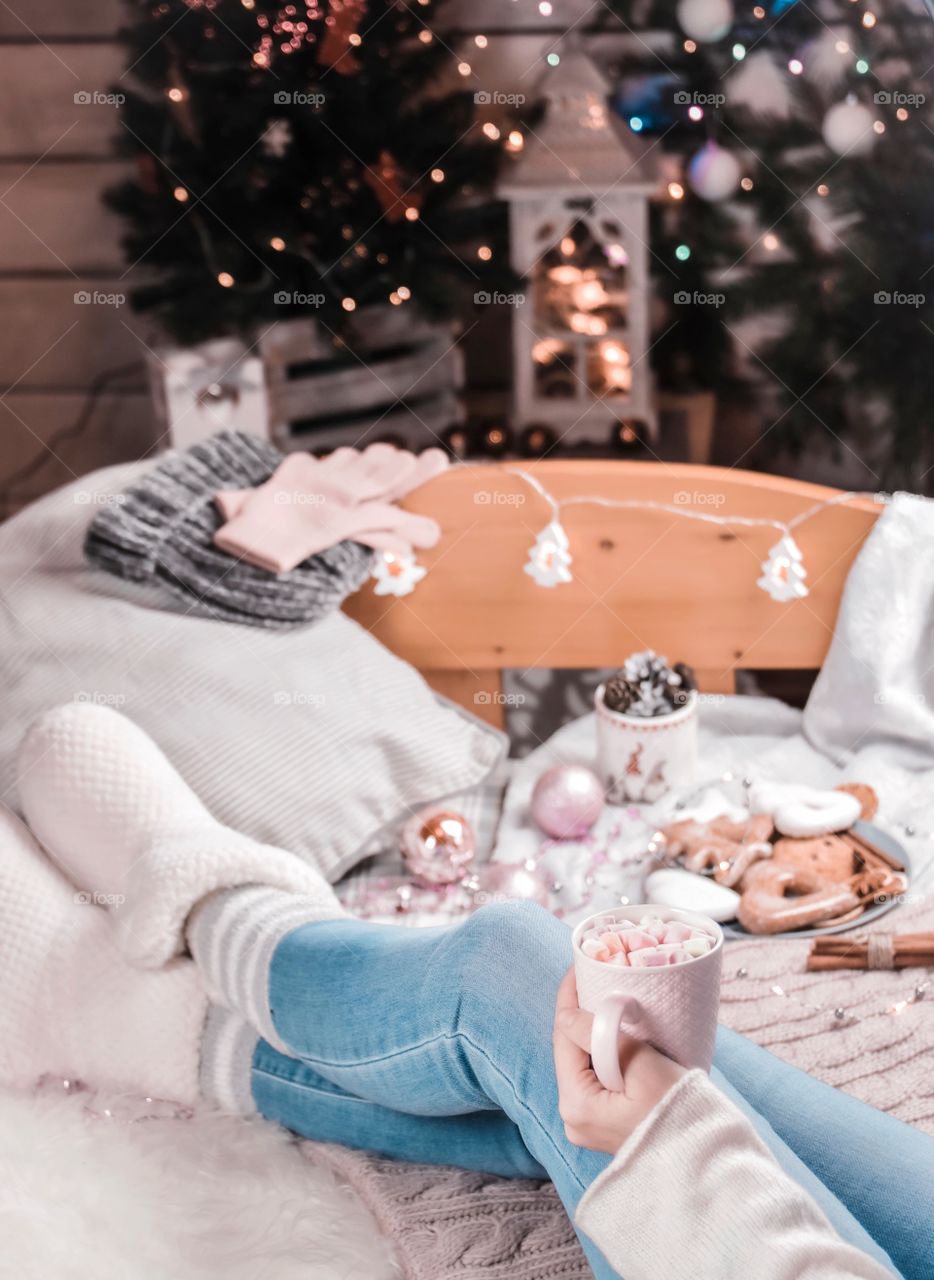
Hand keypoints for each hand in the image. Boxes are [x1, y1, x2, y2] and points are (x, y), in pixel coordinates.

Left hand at [552, 969, 684, 1153]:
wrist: (706, 1157)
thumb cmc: (678, 1110)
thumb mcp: (640, 1064)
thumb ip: (599, 1035)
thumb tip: (567, 1013)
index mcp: (576, 1104)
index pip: (563, 1037)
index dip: (569, 999)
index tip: (580, 966)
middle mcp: (574, 1117)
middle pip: (571, 1049)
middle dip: (582, 1012)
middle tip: (595, 976)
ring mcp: (588, 1122)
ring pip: (584, 1061)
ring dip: (595, 1031)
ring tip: (607, 997)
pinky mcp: (605, 1122)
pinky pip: (597, 1076)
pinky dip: (605, 1052)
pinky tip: (617, 1031)